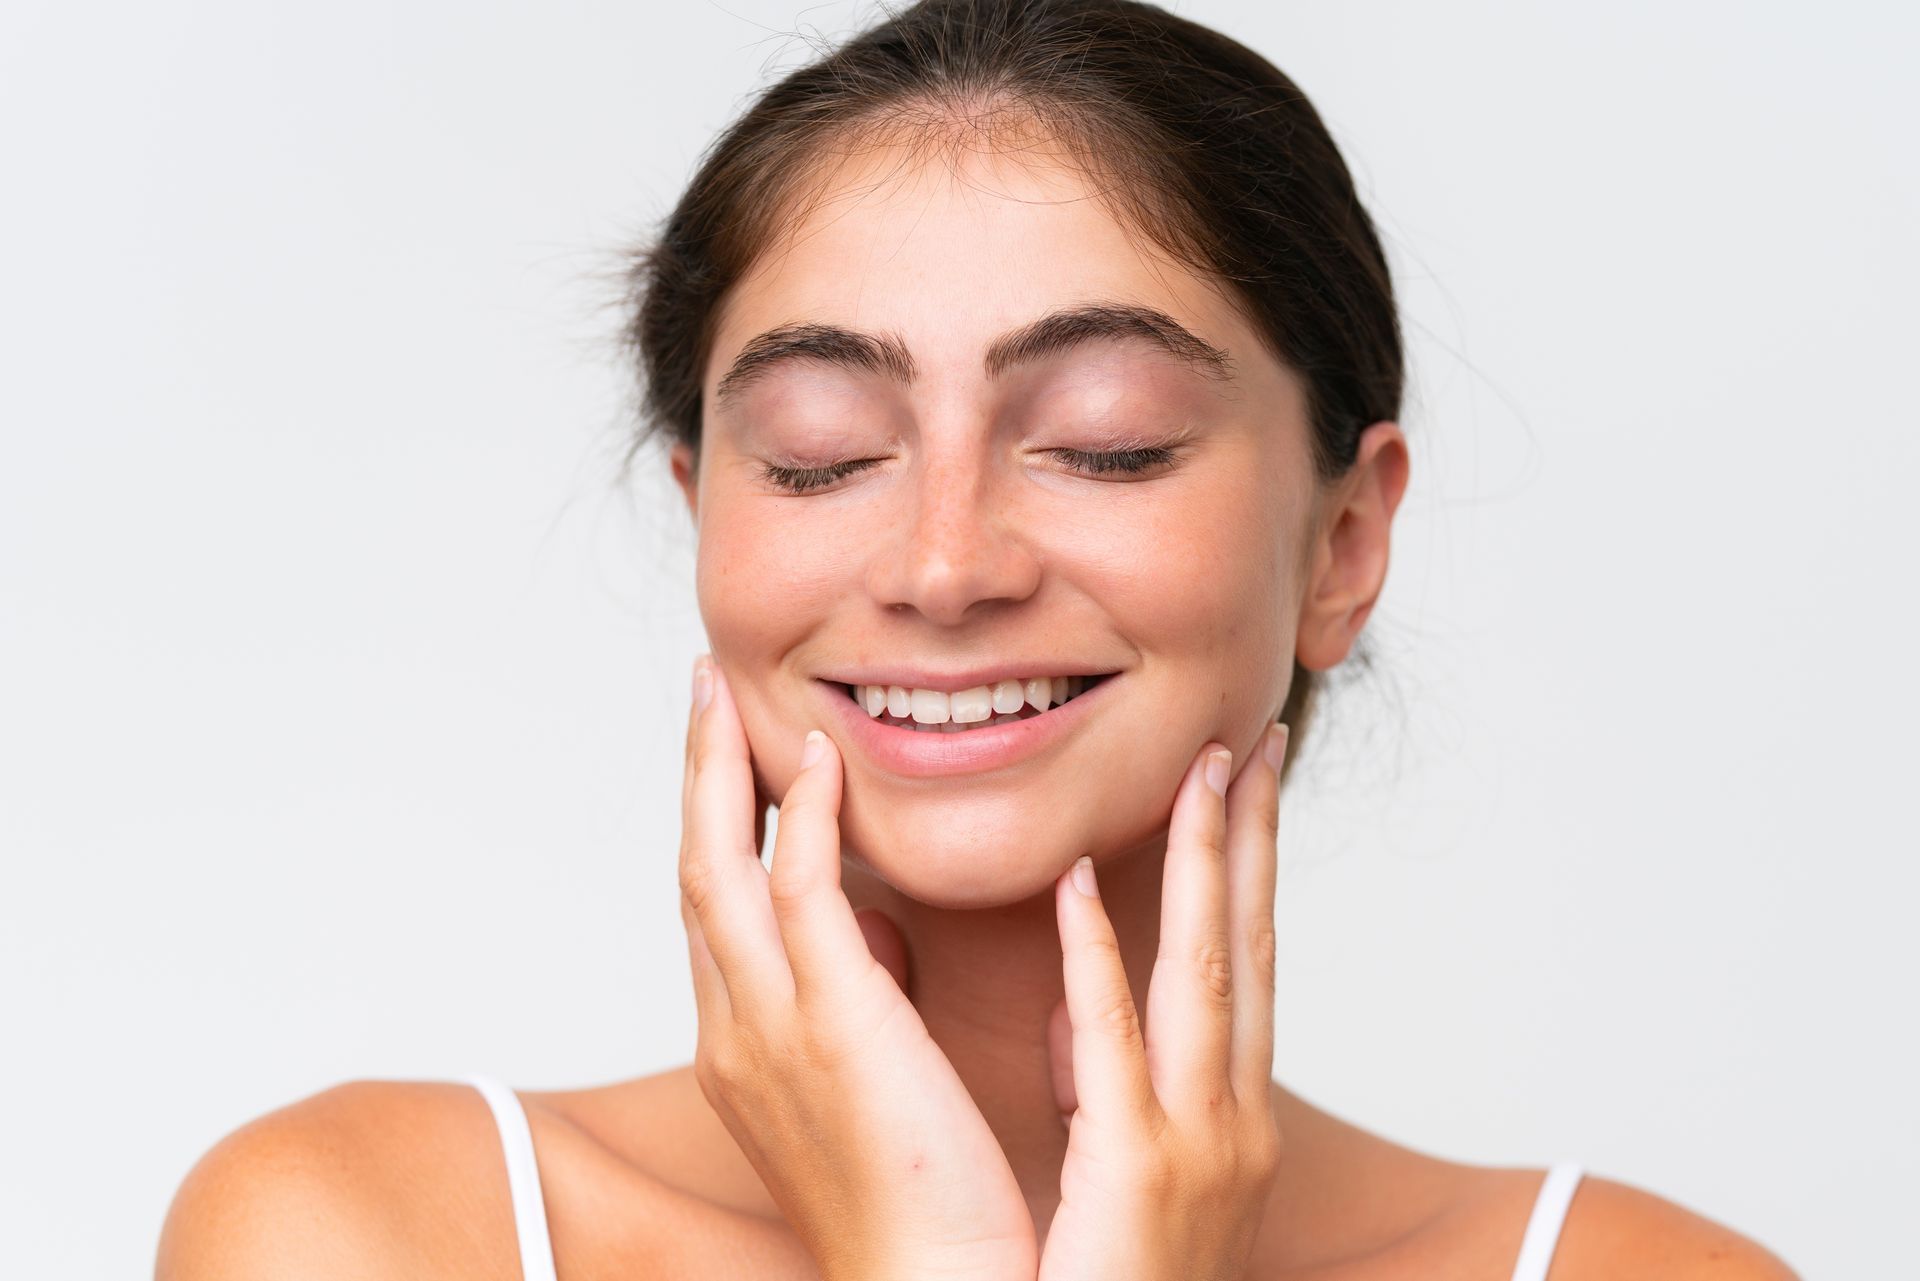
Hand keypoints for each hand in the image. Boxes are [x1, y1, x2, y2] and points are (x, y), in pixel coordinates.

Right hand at [677, 655, 1038, 1280]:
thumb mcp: (869, 1082)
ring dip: (722, 771)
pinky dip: (803, 817)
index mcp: (743, 1047)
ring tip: (724, 693)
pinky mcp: (833, 1024)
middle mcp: (735, 1030)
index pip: (713, 908)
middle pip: (694, 872)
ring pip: (720, 868)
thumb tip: (875, 934)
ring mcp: (770, 1028)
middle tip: (700, 691)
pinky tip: (818, 756)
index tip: (724, 749)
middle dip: (694, 776)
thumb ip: (857, 1000)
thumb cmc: (920, 1198)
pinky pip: (799, 894)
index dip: (712, 821)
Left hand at [1039, 725, 1290, 1280]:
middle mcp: (1231, 1122)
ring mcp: (1195, 1150)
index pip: (1243, 964)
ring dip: (1205, 865)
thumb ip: (1109, 1090)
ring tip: (1203, 769)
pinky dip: (1098, 963)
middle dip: (1255, 840)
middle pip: (1249, 949)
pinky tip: (1078, 886)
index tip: (1244, 783)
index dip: (1249, 869)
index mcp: (1226, 1119)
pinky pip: (1112, 1049)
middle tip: (1256, 737)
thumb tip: (1080, 1016)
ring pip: (1206, 977)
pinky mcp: (1135, 1180)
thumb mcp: (1126, 1185)